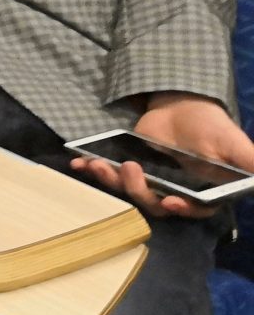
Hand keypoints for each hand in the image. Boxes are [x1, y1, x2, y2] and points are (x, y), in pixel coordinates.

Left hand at [72, 92, 253, 218]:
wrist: (180, 104)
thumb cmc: (211, 126)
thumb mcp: (232, 142)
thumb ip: (248, 162)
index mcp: (202, 193)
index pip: (193, 209)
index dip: (182, 209)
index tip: (171, 200)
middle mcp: (173, 192)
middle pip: (154, 203)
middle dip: (137, 190)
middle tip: (130, 167)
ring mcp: (148, 181)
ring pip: (127, 191)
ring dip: (111, 182)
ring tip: (98, 164)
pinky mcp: (126, 167)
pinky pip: (108, 175)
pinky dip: (92, 170)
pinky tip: (78, 162)